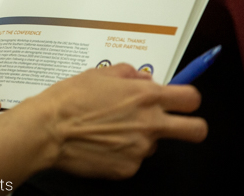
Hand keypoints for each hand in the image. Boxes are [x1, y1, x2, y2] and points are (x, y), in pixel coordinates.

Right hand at [16, 63, 206, 178]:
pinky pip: (133, 159)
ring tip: (111, 129)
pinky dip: (121, 153)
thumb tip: (145, 79)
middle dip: (194, 126)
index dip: (188, 99)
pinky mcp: (127, 169)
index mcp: (146, 96)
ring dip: (141, 137)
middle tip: (178, 124)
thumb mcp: (100, 74)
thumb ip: (129, 74)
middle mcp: (149, 124)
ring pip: (154, 144)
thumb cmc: (70, 98)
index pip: (191, 98)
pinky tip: (101, 143)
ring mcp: (140, 149)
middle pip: (196, 130)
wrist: (48, 129)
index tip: (182, 101)